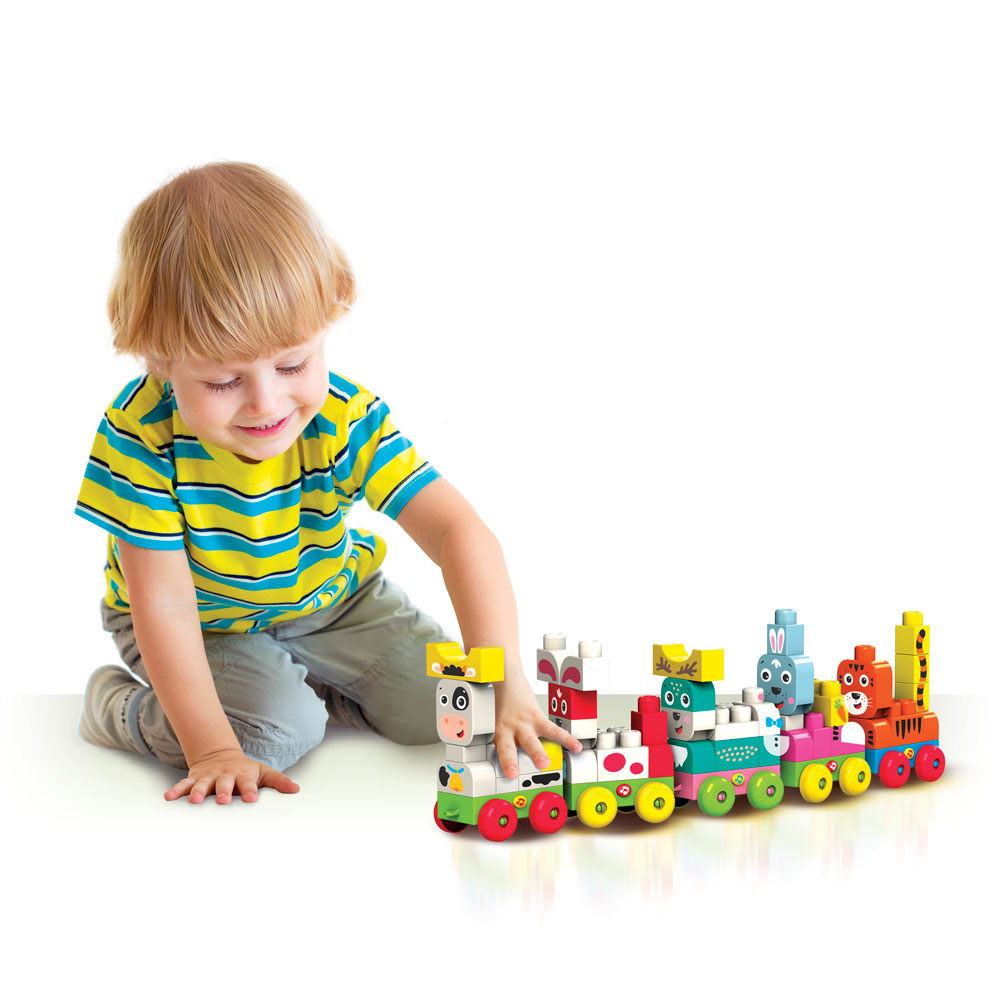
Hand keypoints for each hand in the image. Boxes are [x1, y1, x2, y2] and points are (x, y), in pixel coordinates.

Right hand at [164, 748, 300, 803]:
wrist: (220, 755)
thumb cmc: (245, 771)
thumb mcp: (263, 773)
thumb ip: (279, 781)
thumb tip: (296, 789)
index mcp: (242, 776)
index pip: (247, 784)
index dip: (249, 790)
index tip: (252, 798)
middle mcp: (224, 776)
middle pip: (224, 784)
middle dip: (223, 792)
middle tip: (222, 800)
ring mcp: (208, 778)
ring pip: (202, 785)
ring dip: (197, 792)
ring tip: (192, 801)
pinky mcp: (194, 779)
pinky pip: (183, 785)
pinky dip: (176, 790)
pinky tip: (167, 797)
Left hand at [492, 666, 582, 778]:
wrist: (509, 681)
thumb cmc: (506, 707)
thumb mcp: (500, 726)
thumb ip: (505, 743)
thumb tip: (514, 763)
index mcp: (500, 734)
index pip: (499, 751)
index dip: (502, 764)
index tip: (506, 775)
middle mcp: (511, 729)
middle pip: (510, 746)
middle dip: (512, 760)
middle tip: (514, 773)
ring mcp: (524, 723)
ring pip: (531, 740)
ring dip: (537, 752)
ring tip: (544, 763)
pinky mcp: (538, 716)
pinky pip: (553, 730)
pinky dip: (566, 739)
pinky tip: (575, 747)